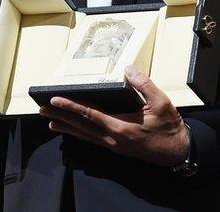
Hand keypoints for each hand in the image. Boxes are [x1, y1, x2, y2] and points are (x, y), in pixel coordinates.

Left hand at [39, 65, 188, 165]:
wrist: (178, 151)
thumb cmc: (170, 127)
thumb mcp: (162, 102)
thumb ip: (144, 84)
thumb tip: (128, 69)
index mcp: (121, 126)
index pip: (90, 114)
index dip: (71, 106)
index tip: (54, 100)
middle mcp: (113, 138)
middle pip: (81, 126)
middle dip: (60, 117)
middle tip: (42, 111)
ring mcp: (113, 145)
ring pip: (84, 135)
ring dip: (66, 127)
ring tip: (50, 122)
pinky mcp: (116, 147)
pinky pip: (92, 139)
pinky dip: (79, 133)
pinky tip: (72, 130)